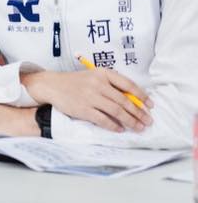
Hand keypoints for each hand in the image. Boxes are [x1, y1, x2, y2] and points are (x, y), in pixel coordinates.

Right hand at [21, 69, 151, 132]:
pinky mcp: (83, 109)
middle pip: (124, 100)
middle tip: (148, 121)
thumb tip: (132, 101)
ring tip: (139, 127)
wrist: (52, 85)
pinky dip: (114, 125)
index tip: (150, 105)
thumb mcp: (94, 77)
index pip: (128, 84)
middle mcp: (97, 84)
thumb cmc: (76, 82)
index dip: (141, 96)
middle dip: (139, 112)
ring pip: (117, 111)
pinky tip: (120, 129)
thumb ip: (111, 85)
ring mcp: (90, 97)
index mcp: (102, 73)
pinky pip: (103, 119)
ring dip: (130, 121)